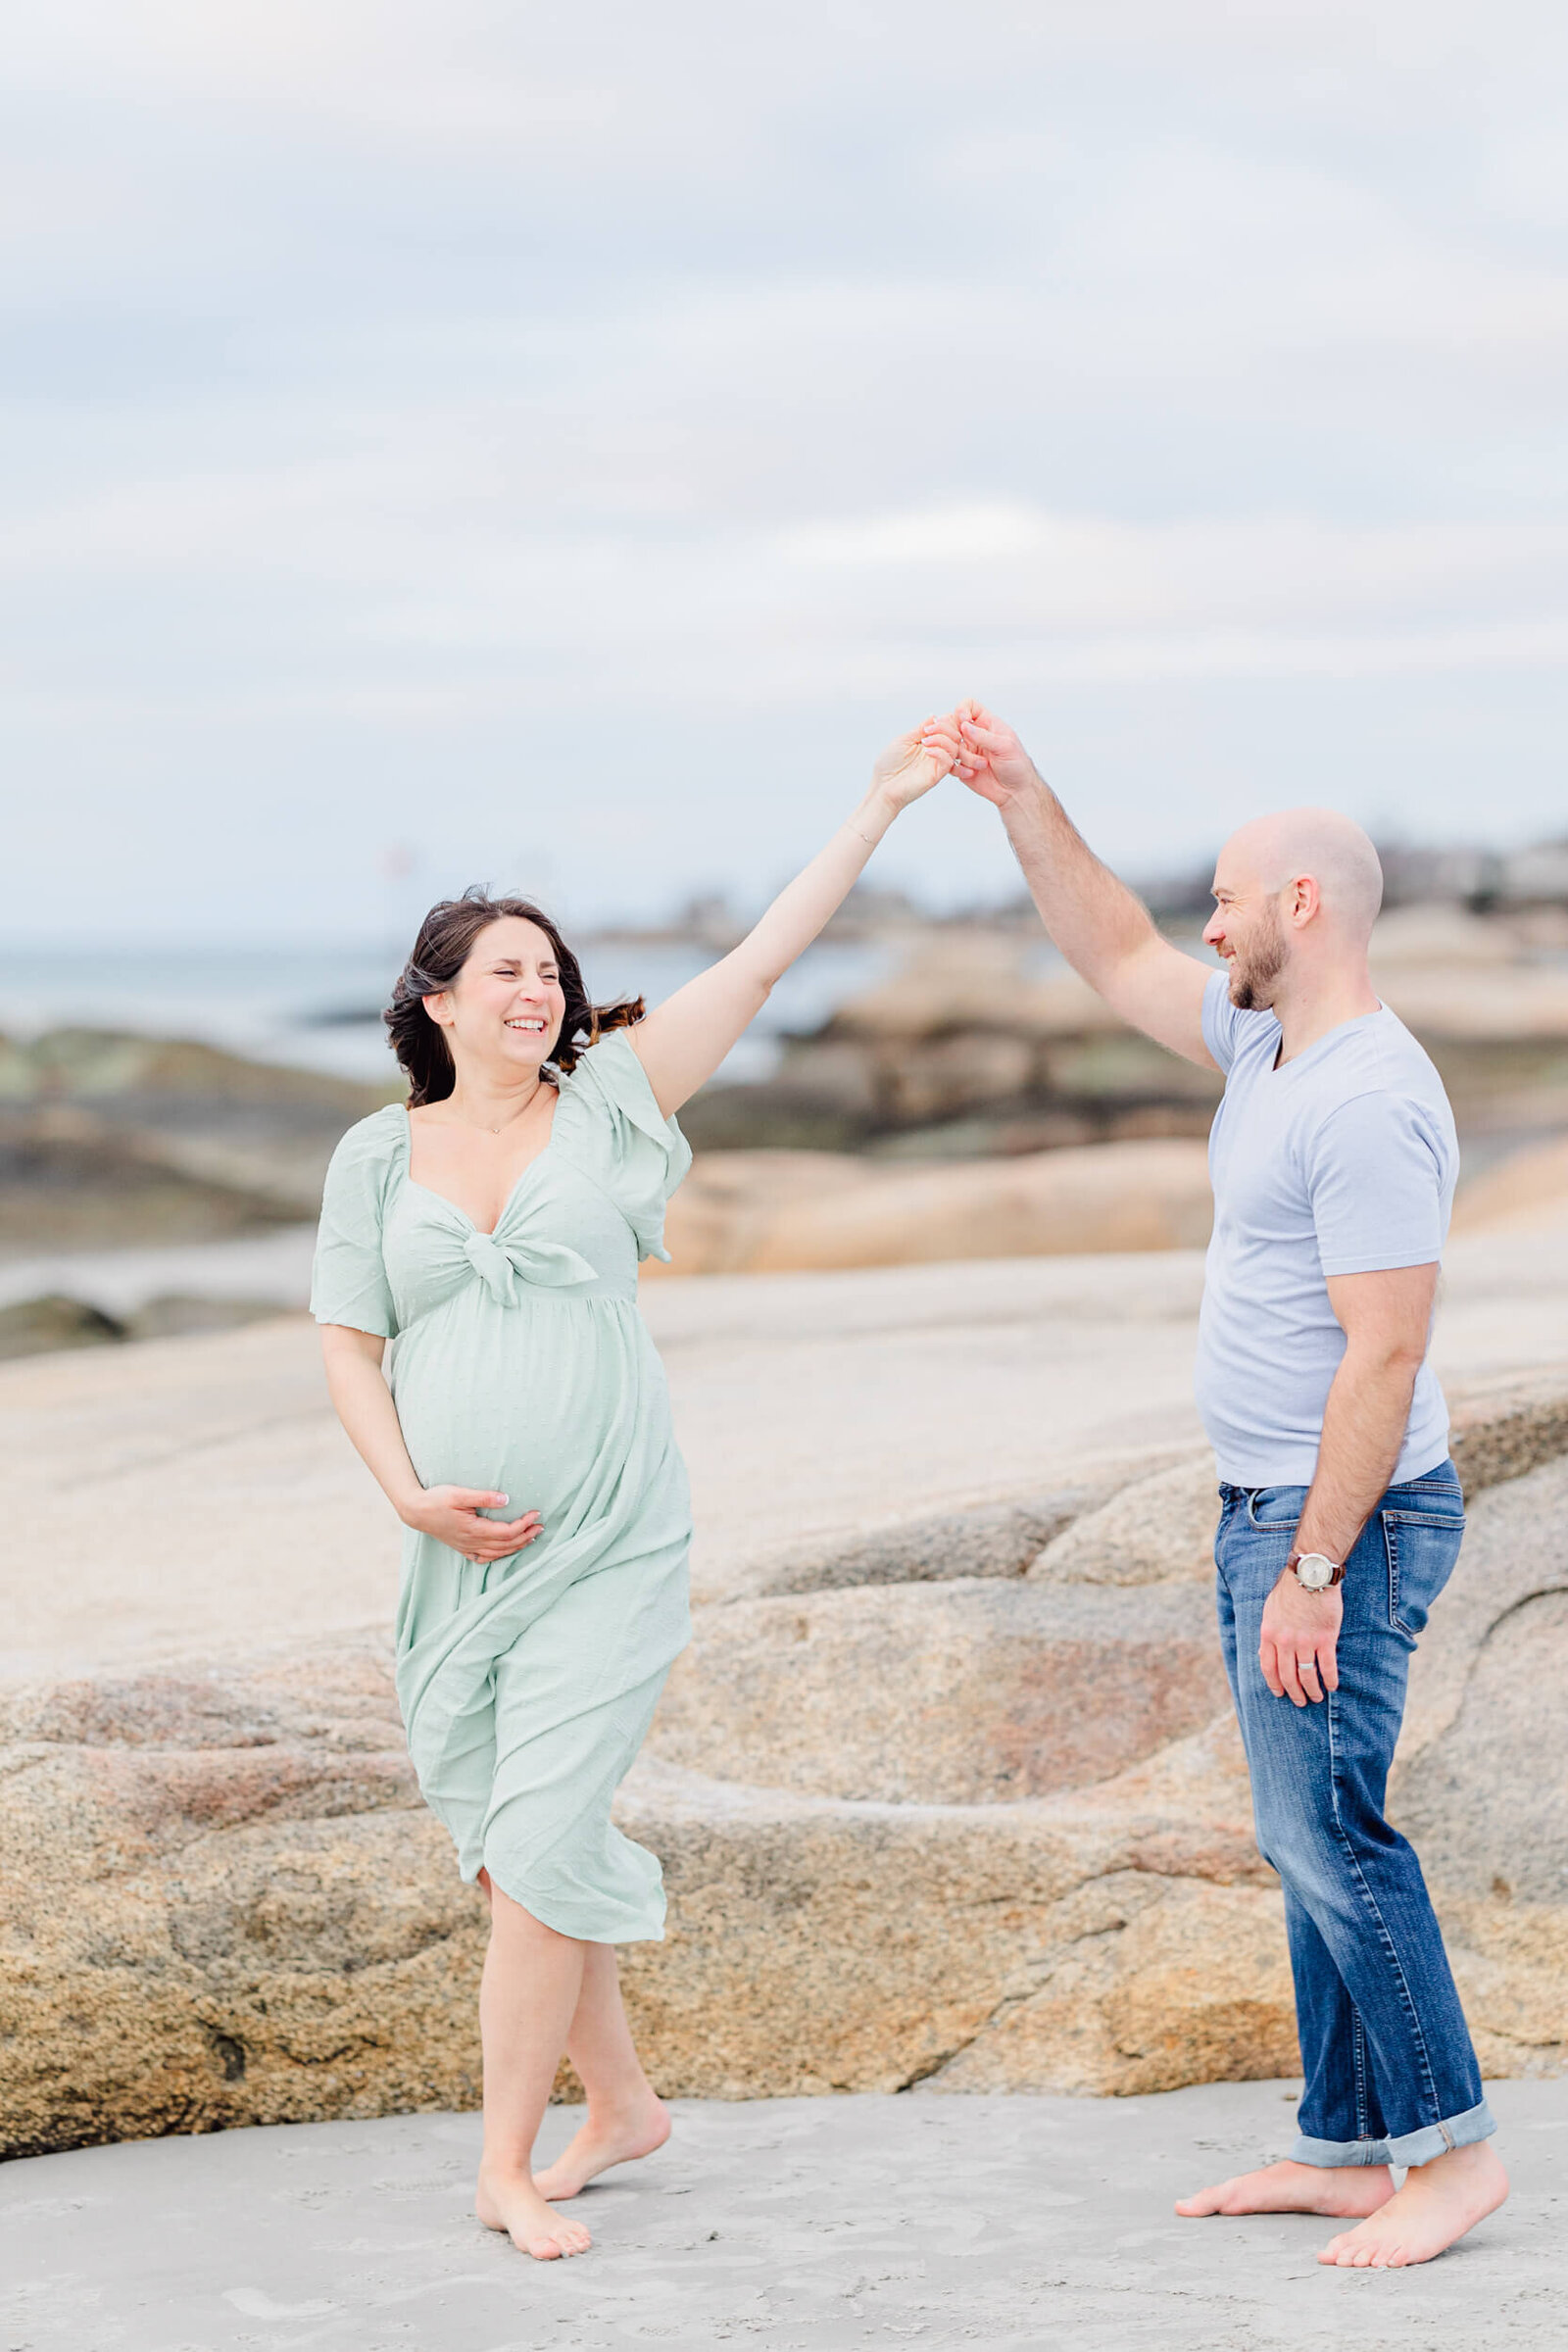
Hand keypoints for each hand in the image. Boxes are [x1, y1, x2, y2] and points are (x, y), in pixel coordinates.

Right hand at [400, 1484, 542, 1563]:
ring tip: (530, 1537)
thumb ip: (483, 1497)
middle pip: (506, 1545)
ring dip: (516, 1547)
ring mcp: (467, 1547)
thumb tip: (506, 1499)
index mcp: (474, 1529)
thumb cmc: (436, 1499)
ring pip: (498, 1553)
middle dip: (526, 1536)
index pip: (507, 1532)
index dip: (524, 1524)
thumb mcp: (459, 1494)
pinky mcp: (462, 1548)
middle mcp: (472, 1542)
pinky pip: (484, 1558)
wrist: (415, 1511)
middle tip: (540, 1525)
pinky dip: (499, 1556)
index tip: (536, 1513)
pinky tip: (505, 1551)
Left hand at [867, 713, 960, 814]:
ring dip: (942, 739)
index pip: (948, 728)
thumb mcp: (904, 740)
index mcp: (929, 743)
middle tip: (929, 730)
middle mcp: (936, 753)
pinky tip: (927, 751)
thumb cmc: (888, 765)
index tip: (936, 719)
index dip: (947, 721)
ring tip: (925, 741)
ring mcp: (937, 764)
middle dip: (946, 727)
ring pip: (954, 747)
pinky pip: (948, 762)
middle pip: (955, 736)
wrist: (882, 786)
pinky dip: (940, 752)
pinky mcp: (936, 775)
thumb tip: (933, 716)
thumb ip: (920, 729)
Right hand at [952, 700, 1039, 806]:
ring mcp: (966, 749)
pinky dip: (958, 768)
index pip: (969, 706)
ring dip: (963, 756)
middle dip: (952, 733)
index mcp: (987, 723)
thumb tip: (965, 725)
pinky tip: (971, 773)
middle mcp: (974, 734)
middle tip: (958, 743)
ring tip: (981, 765)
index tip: (964, 721)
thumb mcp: (1005, 746)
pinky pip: (949, 763)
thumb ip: (984, 736)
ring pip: (949, 745)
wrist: (1015, 791)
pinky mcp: (961, 765)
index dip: (962, 710)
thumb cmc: (1017, 765)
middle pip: (952, 723)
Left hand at [1259, 1570, 1341, 1705]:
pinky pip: (1327, 1666)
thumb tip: (1264, 1654)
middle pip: (1287, 1676)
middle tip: (1300, 1701)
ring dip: (1312, 1690)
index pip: (1268, 1667)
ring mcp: (1305, 1641)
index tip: (1280, 1693)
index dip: (1274, 1684)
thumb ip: (1269, 1633)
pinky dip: (1329, 1680)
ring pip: (1307, 1675)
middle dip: (1293, 1693)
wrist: (1310, 1575)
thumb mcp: (1269, 1611)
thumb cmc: (1289, 1590)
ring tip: (1316, 1697)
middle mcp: (1285, 1641)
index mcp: (1269, 1634)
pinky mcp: (1325, 1639)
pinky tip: (1331, 1686)